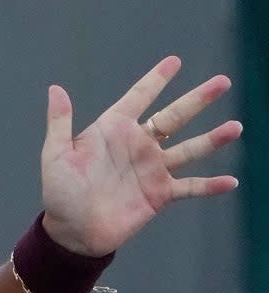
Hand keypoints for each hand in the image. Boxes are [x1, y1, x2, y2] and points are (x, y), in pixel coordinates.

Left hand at [40, 56, 241, 255]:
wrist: (73, 231)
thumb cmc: (60, 191)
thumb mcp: (56, 154)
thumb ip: (60, 122)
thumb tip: (55, 88)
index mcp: (113, 130)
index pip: (138, 98)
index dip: (155, 79)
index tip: (175, 61)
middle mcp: (137, 145)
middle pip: (174, 117)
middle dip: (197, 99)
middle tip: (222, 81)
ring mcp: (152, 169)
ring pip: (189, 149)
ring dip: (212, 139)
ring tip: (236, 127)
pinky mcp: (160, 194)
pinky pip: (190, 187)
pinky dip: (210, 185)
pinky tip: (231, 181)